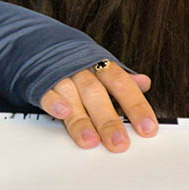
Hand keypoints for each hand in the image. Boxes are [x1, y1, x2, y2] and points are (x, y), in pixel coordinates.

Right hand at [40, 61, 157, 151]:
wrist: (40, 46)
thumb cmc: (76, 64)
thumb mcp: (101, 68)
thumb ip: (122, 79)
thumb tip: (144, 83)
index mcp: (100, 66)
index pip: (122, 84)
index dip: (136, 106)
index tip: (148, 129)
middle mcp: (81, 70)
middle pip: (97, 94)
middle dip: (108, 120)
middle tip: (119, 143)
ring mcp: (60, 76)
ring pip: (72, 96)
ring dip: (81, 120)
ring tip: (91, 140)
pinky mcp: (40, 83)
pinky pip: (46, 93)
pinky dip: (54, 102)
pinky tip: (63, 113)